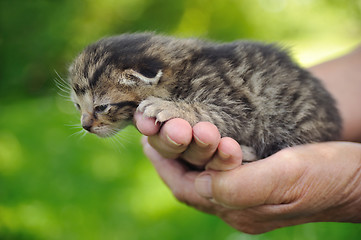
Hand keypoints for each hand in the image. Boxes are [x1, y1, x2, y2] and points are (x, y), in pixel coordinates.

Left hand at [135, 113, 360, 233]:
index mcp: (241, 210)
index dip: (164, 165)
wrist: (358, 178)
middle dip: (168, 159)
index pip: (187, 189)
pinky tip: (202, 139)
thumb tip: (200, 182)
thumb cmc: (327, 176)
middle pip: (190, 184)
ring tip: (169, 132)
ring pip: (203, 177)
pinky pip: (220, 172)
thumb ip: (239, 186)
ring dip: (184, 155)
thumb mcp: (284, 177)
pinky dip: (204, 155)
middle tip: (151, 133)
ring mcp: (249, 197)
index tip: (148, 140)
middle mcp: (239, 208)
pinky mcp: (259, 184)